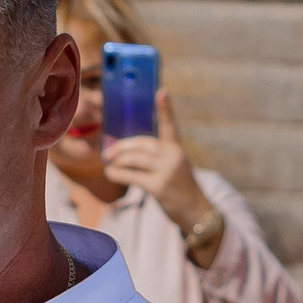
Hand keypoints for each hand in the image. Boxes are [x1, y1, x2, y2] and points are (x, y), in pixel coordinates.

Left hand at [103, 89, 216, 247]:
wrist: (195, 210)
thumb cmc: (179, 189)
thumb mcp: (173, 168)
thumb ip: (155, 159)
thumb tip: (123, 156)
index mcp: (176, 149)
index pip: (170, 125)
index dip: (165, 108)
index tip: (161, 91)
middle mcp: (173, 155)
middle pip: (141, 143)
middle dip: (121, 147)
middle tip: (107, 153)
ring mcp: (167, 170)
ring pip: (133, 159)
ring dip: (116, 161)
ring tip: (108, 165)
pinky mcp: (158, 185)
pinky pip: (131, 175)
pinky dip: (117, 173)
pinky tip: (110, 173)